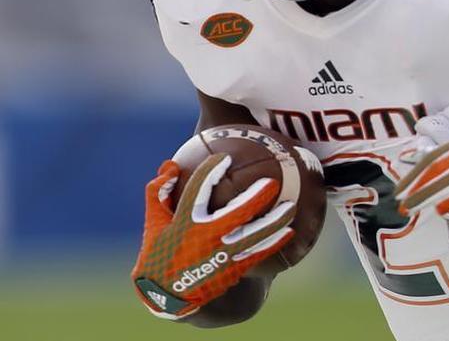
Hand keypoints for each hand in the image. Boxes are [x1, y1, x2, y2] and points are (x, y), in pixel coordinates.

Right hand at [131, 155, 295, 319]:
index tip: (225, 158)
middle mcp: (205, 238)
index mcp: (184, 223)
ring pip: (255, 236)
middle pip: (237, 213)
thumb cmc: (160, 250)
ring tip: (292, 206)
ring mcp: (221, 255)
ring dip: (276, 221)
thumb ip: (157, 192)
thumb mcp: (153, 222)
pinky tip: (290, 232)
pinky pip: (258, 254)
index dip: (211, 172)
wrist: (166, 294)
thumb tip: (170, 164)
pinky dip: (274, 242)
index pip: (198, 191)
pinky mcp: (232, 269)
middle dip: (257, 197)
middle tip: (272, 182)